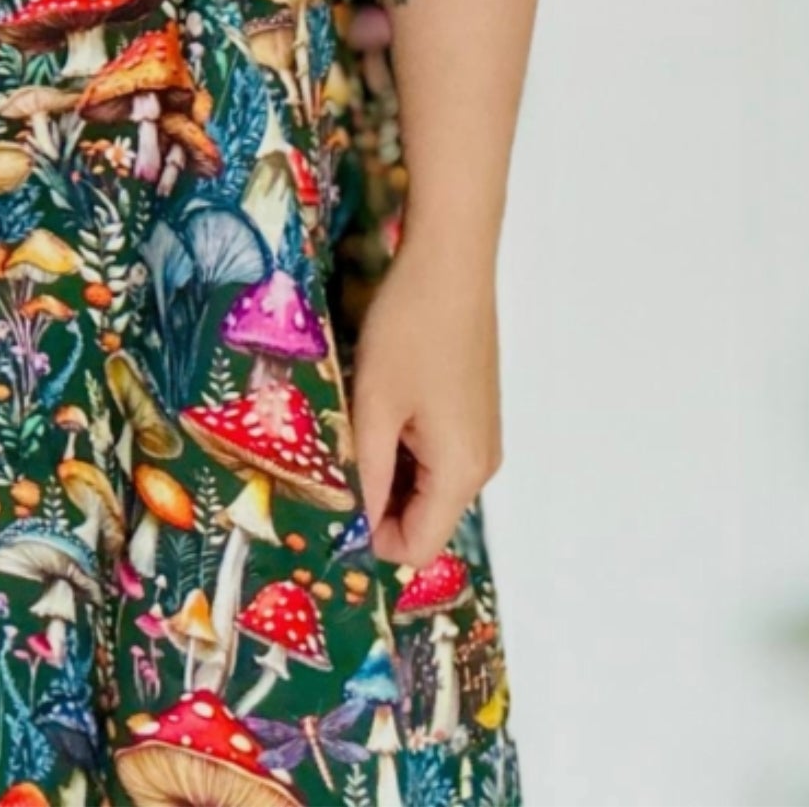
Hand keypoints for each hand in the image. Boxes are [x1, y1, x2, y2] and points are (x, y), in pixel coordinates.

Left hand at [348, 236, 502, 572]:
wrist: (450, 262)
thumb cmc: (409, 330)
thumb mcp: (375, 404)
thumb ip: (364, 472)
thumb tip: (353, 525)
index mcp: (460, 472)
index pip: (416, 546)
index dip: (368, 536)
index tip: (328, 500)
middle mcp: (481, 465)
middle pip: (423, 517)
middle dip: (374, 499)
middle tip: (330, 459)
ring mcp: (481, 438)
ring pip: (425, 483)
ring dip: (384, 467)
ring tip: (349, 425)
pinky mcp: (474, 412)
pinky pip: (434, 453)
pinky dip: (401, 443)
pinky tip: (375, 405)